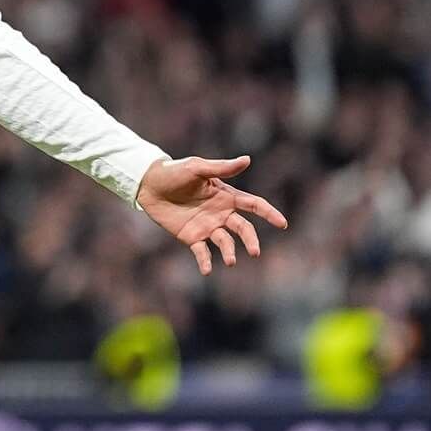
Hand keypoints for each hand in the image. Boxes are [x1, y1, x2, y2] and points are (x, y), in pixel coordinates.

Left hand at [135, 155, 288, 275]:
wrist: (148, 184)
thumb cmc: (174, 172)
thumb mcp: (197, 168)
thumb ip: (221, 168)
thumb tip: (247, 160)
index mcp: (226, 196)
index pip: (253, 205)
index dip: (269, 213)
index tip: (282, 224)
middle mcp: (221, 213)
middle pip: (243, 229)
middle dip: (251, 240)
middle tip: (255, 251)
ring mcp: (207, 227)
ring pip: (225, 242)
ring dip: (229, 252)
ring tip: (231, 261)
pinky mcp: (191, 237)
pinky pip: (202, 252)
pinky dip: (206, 262)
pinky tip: (207, 270)